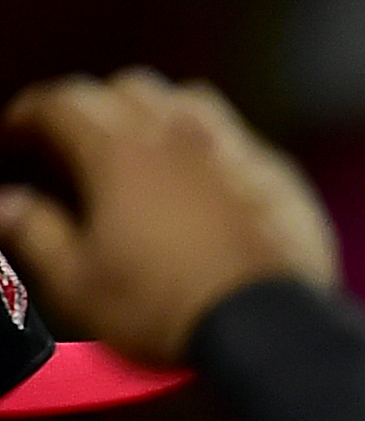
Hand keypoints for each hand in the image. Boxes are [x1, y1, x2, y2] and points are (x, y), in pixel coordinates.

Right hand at [0, 73, 339, 361]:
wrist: (266, 331)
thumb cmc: (163, 309)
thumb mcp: (78, 283)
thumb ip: (36, 233)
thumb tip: (8, 204)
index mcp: (117, 153)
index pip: (61, 103)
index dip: (31, 112)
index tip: (18, 132)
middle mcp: (177, 138)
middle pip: (126, 89)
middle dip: (95, 103)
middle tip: (80, 137)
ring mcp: (236, 153)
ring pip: (190, 100)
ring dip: (160, 109)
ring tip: (146, 139)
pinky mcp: (282, 180)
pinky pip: (244, 139)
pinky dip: (218, 144)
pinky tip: (212, 170)